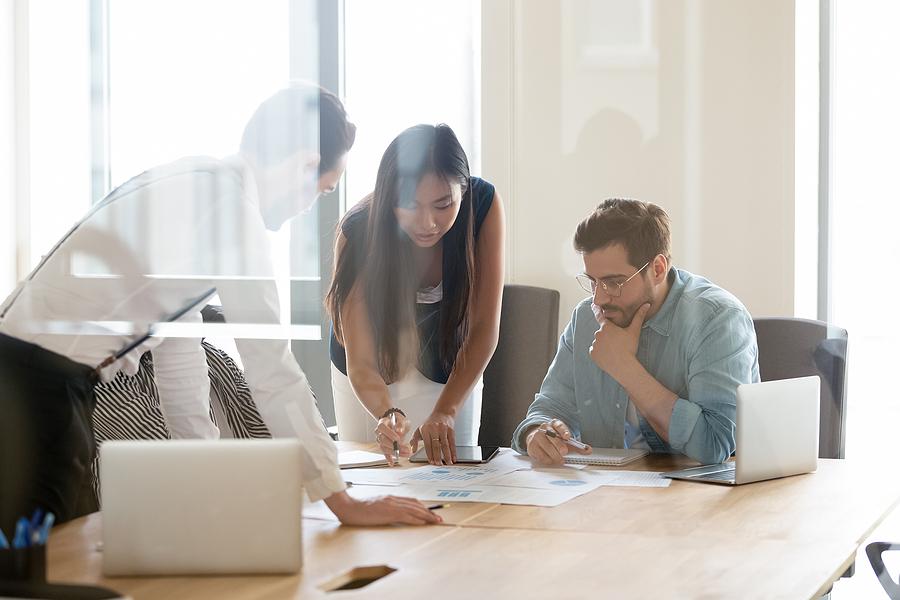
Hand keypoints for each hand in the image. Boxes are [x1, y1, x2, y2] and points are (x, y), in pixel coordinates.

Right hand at [323, 490, 441, 525]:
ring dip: (426, 515)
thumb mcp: (375, 507)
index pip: (410, 501)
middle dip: (428, 511)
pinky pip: (406, 516)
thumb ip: (385, 508)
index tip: (430, 511)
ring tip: (435, 520)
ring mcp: (391, 505)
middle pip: (415, 504)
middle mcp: (393, 499)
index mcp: (390, 498)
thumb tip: (394, 514)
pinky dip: (416, 519)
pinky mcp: (388, 512)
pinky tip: (423, 522)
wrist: (348, 507)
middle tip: (438, 517)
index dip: (422, 506)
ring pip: (414, 510)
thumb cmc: (358, 509)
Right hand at [374, 412, 411, 465]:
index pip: (382, 427)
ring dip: (395, 452)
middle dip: (394, 446)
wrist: (397, 423)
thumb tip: (398, 430)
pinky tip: (391, 463)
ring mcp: (380, 440)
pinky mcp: (384, 446)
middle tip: (404, 449)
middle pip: (382, 439)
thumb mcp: (402, 420)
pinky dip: (388, 458)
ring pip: (384, 447)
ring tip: (405, 454)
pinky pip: (385, 453)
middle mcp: (379, 432)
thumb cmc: (398, 421)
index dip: (388, 433)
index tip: (397, 438)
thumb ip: (400, 424)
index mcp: (382, 423)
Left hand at [410, 411, 455, 464]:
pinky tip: (454, 457)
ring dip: (447, 455)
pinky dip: (453, 451)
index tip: (431, 462)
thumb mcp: (419, 429)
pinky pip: (452, 442)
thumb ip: (414, 440)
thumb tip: (413, 450)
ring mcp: (443, 429)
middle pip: (436, 445)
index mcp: (425, 430)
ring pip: (445, 445)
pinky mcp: (450, 430)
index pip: (427, 445)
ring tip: (448, 463)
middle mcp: (434, 429)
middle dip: (438, 456)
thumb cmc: (430, 423)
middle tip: (439, 464)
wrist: (442, 412)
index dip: (430, 454)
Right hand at [525, 420, 591, 465]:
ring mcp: (537, 436)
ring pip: (546, 446)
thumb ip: (577, 446)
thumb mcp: (566, 441)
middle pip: (552, 436)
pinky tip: (552, 460)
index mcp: (554, 424)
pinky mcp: (532, 446)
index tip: (567, 436)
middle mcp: (545, 428)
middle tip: (564, 452)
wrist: (537, 439)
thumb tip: (588, 450)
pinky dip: (548, 460)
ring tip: (560, 460)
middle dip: (559, 445)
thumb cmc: (553, 440)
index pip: (559, 425)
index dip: (563, 430)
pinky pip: (541, 455)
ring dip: (555, 455)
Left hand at [589, 303, 649, 379]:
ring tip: (615, 349)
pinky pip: (596, 350)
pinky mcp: (593, 354)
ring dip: (604, 343)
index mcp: (606, 327)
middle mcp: (598, 334)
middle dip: (608, 334)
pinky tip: (609, 355)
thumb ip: (639, 317)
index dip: (597, 310)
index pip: (599, 315)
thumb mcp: (634, 331)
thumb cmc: (629, 348)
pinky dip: (601, 351)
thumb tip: (646, 305)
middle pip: (602, 331)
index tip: (594, 305)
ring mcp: (594, 344)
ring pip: (599, 341)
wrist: (623, 367)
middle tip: (618, 341)